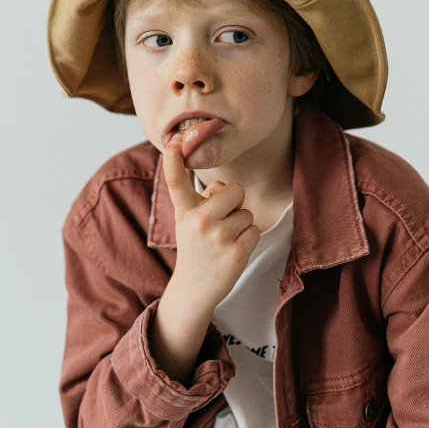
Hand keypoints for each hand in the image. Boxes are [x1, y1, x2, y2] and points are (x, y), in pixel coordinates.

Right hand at [162, 132, 260, 309]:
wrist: (194, 288)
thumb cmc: (196, 244)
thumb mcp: (189, 219)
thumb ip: (205, 197)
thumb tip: (226, 188)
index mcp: (185, 210)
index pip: (176, 180)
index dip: (173, 159)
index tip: (174, 140)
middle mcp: (198, 221)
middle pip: (234, 189)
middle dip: (234, 201)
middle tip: (222, 219)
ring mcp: (218, 237)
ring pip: (247, 212)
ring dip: (241, 224)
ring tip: (224, 240)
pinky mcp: (236, 252)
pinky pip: (255, 230)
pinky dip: (248, 239)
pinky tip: (232, 250)